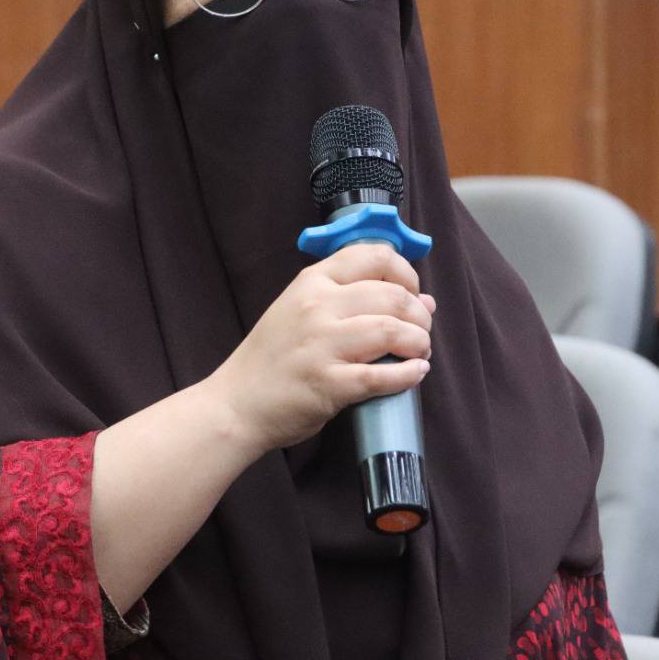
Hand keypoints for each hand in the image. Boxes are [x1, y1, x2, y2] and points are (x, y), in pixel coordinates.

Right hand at [209, 243, 434, 454]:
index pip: (374, 256)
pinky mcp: (329, 383)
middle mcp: (318, 306)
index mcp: (312, 282)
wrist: (236, 403)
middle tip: (421, 332)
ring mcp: (323, 345)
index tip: (413, 293)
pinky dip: (408, 375)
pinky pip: (382, 375)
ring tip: (419, 353)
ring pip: (393, 331)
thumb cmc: (272, 357)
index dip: (406, 273)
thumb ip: (352, 299)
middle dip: (420, 315)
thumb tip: (422, 300)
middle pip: (393, 297)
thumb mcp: (301, 309)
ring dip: (419, 343)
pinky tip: (414, 374)